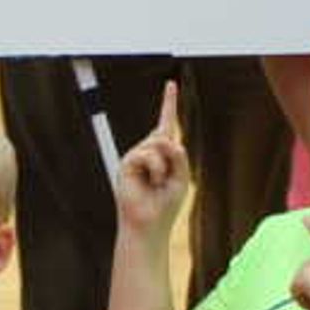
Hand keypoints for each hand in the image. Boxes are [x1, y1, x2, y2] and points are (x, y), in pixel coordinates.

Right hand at [111, 80, 189, 236]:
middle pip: (165, 134)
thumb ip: (180, 157)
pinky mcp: (127, 162)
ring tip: (158, 184)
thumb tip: (168, 139)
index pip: (166, 124)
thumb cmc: (166, 205)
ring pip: (158, 144)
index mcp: (163, 154)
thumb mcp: (182, 178)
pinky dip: (156, 169)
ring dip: (165, 166)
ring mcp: (136, 156)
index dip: (168, 104)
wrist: (149, 225)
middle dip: (173, 155)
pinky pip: (147, 154)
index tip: (171, 85)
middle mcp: (148, 151)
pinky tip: (152, 182)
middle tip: (166, 180)